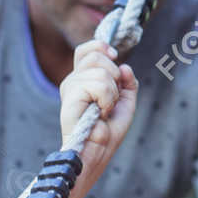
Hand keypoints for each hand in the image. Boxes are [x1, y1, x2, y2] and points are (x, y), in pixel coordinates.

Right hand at [59, 40, 138, 167]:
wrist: (99, 150)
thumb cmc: (109, 130)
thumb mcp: (125, 101)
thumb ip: (127, 81)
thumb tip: (125, 66)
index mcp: (82, 79)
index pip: (86, 51)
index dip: (100, 47)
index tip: (114, 56)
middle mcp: (73, 81)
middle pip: (95, 56)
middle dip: (113, 74)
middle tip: (111, 98)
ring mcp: (70, 88)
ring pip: (102, 72)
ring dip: (112, 94)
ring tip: (105, 110)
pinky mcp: (70, 96)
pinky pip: (99, 85)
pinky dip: (108, 99)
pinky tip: (101, 113)